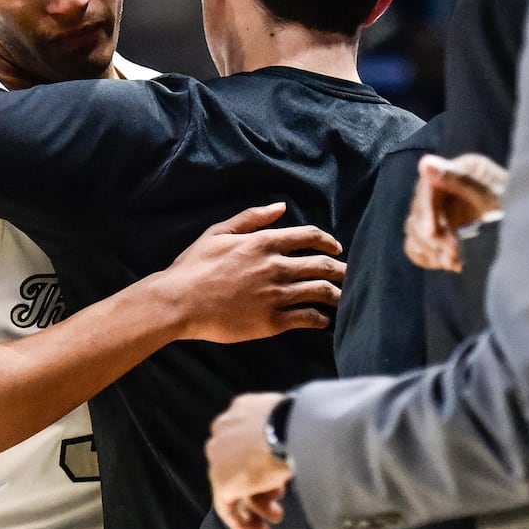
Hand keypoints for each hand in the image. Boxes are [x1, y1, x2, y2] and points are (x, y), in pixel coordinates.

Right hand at [155, 203, 344, 343]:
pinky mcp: (272, 321)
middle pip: (322, 265)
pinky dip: (321, 318)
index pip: (310, 237)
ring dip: (336, 294)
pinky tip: (324, 320)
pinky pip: (307, 318)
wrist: (179, 302)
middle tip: (348, 275)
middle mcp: (276, 266)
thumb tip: (280, 207)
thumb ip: (252, 217)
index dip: (328, 241)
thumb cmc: (194, 266)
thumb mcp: (219, 232)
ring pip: (320, 292)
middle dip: (341, 270)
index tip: (336, 248)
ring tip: (343, 298)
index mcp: (264, 242)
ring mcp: (276, 294)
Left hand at [207, 392, 293, 528]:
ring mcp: (218, 456)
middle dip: (260, 486)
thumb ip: (283, 431)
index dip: (262, 462)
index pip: (245, 442)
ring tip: (277, 517)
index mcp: (240, 410)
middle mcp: (223, 430)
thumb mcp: (292, 420)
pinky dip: (243, 523)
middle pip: (239, 465)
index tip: (279, 476)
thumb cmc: (300, 422)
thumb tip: (295, 445)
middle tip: (279, 499)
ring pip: (235, 486)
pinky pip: (228, 507)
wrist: (289, 429)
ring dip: (257, 506)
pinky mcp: (220, 480)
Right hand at [403, 153, 506, 271]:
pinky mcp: (439, 234)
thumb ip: (461, 180)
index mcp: (458, 170)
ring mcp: (439, 212)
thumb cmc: (520, 207)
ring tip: (454, 263)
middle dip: (434, 237)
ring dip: (431, 250)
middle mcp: (443, 188)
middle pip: (418, 212)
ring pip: (414, 231)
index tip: (433, 233)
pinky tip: (448, 264)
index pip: (427, 188)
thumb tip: (426, 164)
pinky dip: (428, 257)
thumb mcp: (494, 195)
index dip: (426, 211)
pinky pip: (417, 247)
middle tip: (454, 255)